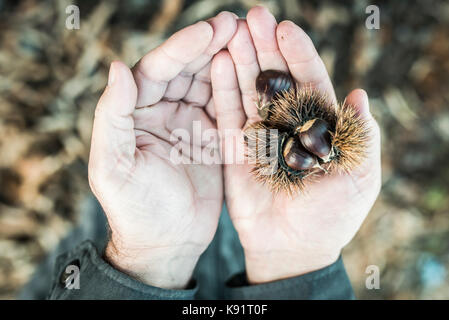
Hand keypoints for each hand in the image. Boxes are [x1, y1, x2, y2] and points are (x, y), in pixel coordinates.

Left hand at [88, 12, 236, 288]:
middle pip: (187, 69)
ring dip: (229, 61)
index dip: (183, 47)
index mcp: (135, 112)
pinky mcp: (213, 139)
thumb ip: (111, 115)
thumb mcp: (112, 167)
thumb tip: (117, 66)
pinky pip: (228, 109)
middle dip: (210, 45)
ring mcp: (190, 123)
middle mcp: (162, 111)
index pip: (157, 69)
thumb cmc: (134, 209)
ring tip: (251, 38)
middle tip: (237, 23)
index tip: (211, 30)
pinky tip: (257, 74)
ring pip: (210, 83)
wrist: (165, 244)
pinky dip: (240, 91)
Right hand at [211, 7, 380, 283]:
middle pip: (275, 78)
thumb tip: (359, 93)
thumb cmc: (332, 215)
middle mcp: (286, 123)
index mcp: (318, 125)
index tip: (287, 29)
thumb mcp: (359, 177)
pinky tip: (216, 63)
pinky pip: (227, 116)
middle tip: (253, 16)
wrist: (295, 246)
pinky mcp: (235, 149)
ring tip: (230, 30)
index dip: (299, 55)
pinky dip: (222, 90)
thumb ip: (361, 136)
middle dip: (265, 47)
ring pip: (248, 90)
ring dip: (240, 60)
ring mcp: (259, 134)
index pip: (309, 81)